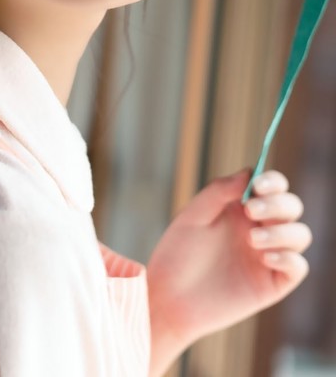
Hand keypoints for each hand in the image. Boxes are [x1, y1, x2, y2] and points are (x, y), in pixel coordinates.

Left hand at [146, 169, 310, 368]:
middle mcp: (260, 227)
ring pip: (300, 234)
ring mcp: (268, 255)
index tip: (258, 185)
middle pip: (291, 206)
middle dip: (278, 204)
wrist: (169, 296)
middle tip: (250, 210)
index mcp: (243, 206)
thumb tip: (249, 173)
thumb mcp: (194, 215)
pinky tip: (265, 257)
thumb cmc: (178, 252)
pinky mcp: (272, 283)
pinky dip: (289, 258)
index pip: (272, 186)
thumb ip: (219, 191)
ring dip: (282, 231)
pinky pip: (298, 267)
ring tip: (252, 239)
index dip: (272, 181)